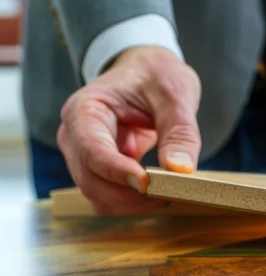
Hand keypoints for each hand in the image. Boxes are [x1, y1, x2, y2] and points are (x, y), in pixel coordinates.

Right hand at [57, 46, 201, 214]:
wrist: (147, 73)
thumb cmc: (156, 75)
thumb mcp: (175, 93)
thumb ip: (179, 131)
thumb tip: (179, 169)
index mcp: (84, 110)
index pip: (91, 150)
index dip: (117, 172)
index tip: (148, 184)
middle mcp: (76, 137)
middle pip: (91, 181)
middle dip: (129, 193)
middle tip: (172, 192)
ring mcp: (85, 157)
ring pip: (99, 196)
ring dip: (133, 203)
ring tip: (170, 192)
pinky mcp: (100, 170)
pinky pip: (111, 197)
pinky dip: (134, 202)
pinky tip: (160, 192)